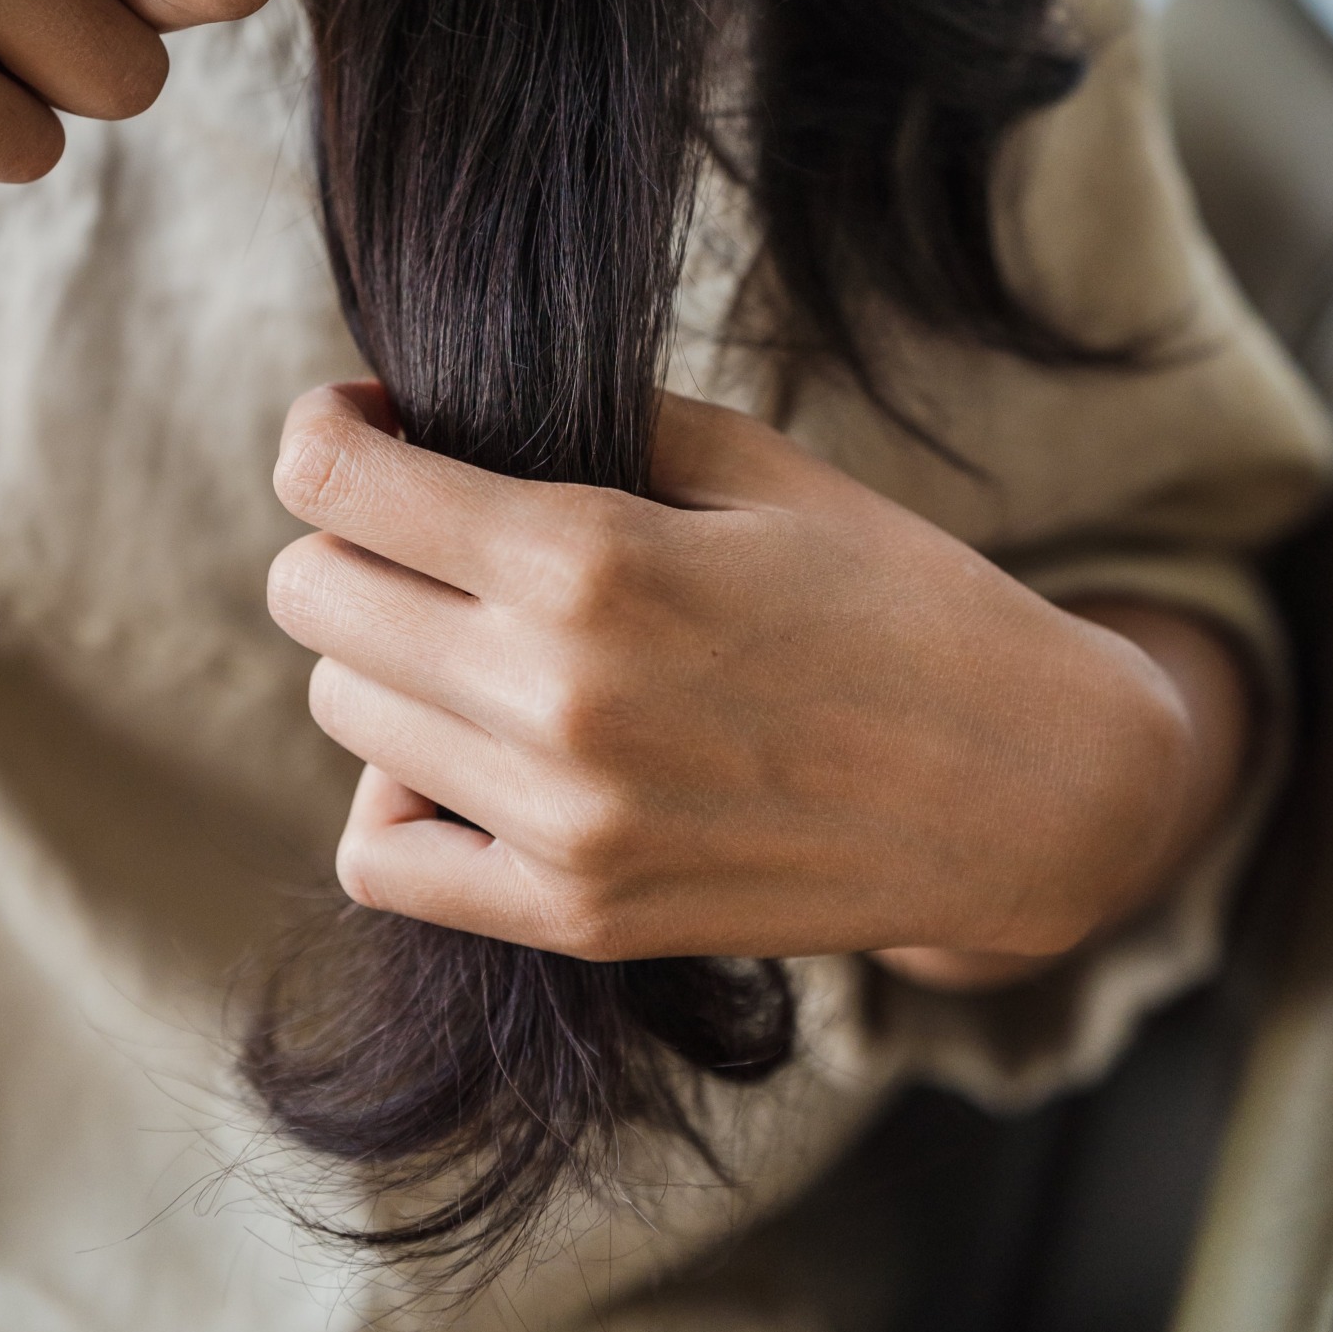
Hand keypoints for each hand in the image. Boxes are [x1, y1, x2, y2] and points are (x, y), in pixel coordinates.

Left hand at [268, 383, 1252, 970]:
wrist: (1019, 786)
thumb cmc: (893, 593)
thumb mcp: (753, 463)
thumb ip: (584, 422)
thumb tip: (426, 413)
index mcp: (593, 559)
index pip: (335, 486)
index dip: (324, 433)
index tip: (364, 421)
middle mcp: (553, 697)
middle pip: (313, 597)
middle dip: (352, 537)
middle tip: (432, 523)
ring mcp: (559, 824)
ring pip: (342, 713)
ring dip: (382, 654)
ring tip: (480, 630)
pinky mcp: (576, 917)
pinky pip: (384, 858)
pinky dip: (396, 795)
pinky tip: (470, 750)